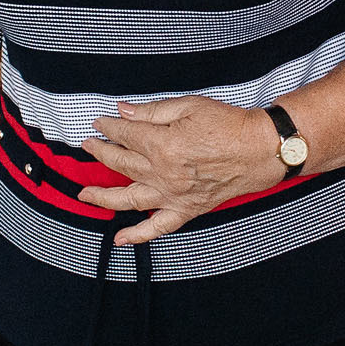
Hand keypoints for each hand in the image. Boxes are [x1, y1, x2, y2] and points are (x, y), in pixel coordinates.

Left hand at [80, 96, 286, 243]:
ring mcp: (173, 195)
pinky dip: (137, 235)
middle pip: (121, 164)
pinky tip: (119, 238)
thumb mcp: (189, 107)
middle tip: (88, 145)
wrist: (261, 150)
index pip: (126, 135)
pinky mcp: (186, 209)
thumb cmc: (230, 126)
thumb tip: (123, 112)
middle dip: (100, 153)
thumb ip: (152, 112)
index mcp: (163, 145)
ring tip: (83, 194)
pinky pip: (158, 228)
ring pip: (128, 199)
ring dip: (102, 196)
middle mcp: (163, 174)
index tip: (100, 122)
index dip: (109, 126)